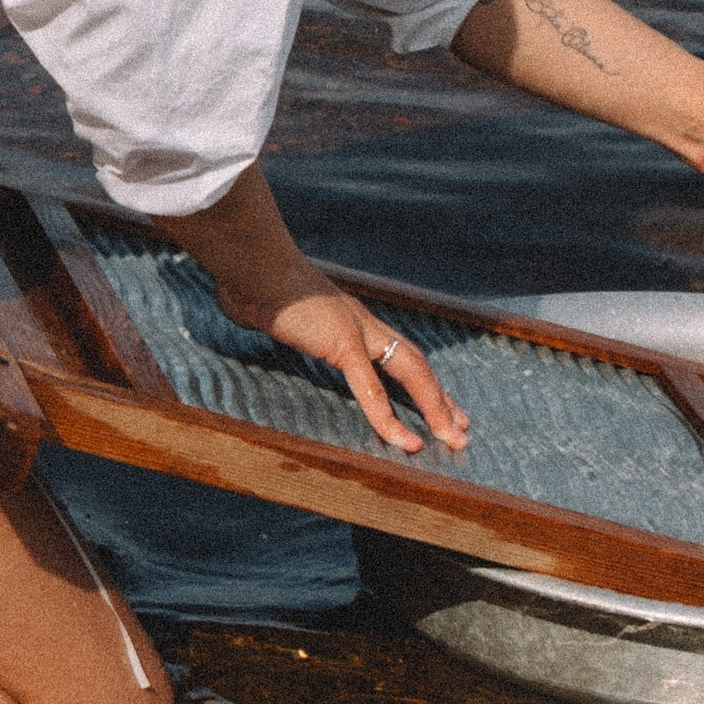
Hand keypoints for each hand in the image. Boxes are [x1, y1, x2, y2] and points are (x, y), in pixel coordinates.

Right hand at [146, 164, 469, 455]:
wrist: (250, 261)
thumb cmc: (251, 281)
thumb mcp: (268, 308)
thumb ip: (267, 315)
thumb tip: (242, 308)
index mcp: (351, 318)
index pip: (398, 351)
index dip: (421, 380)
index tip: (439, 404)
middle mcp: (363, 323)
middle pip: (416, 362)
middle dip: (441, 398)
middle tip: (461, 430)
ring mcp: (356, 330)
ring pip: (410, 373)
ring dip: (434, 408)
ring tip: (451, 440)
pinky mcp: (342, 342)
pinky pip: (371, 388)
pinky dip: (389, 417)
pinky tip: (404, 442)